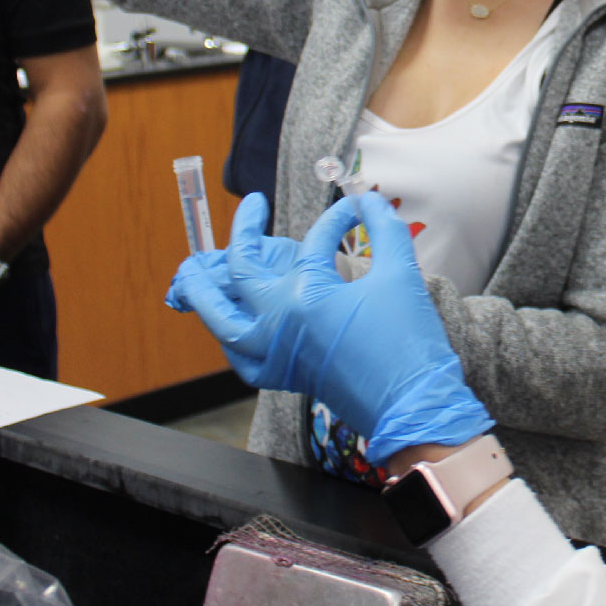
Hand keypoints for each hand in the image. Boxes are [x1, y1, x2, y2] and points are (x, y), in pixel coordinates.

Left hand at [166, 190, 492, 463]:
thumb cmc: (407, 343)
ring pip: (221, 321)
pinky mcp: (283, 377)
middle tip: (252, 208)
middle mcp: (278, 325)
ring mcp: (276, 355)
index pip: (315, 242)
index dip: (338, 219)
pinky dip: (227, 336)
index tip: (358, 209)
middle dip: (243, 233)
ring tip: (193, 271)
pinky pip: (238, 356)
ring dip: (205, 293)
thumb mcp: (401, 275)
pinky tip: (231, 324)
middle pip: (240, 271)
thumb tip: (370, 199)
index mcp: (306, 296)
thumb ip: (385, 230)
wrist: (413, 406)